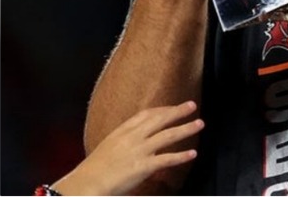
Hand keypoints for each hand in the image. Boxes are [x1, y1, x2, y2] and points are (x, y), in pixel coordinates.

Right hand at [52, 101, 201, 195]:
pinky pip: (167, 159)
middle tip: (191, 105)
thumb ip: (123, 141)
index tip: (172, 107)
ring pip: (167, 135)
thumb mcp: (108, 146)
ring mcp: (139, 150)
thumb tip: (136, 142)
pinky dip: (181, 155)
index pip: (146, 114)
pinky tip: (192, 153)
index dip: (162, 109)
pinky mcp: (144, 166)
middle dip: (177, 111)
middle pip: (159, 119)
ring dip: (185, 129)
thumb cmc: (95, 168)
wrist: (89, 181)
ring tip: (199, 124)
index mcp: (122, 131)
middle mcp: (132, 137)